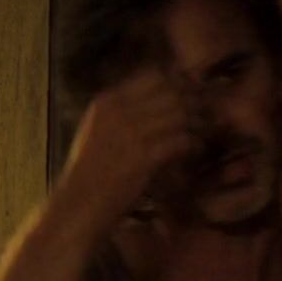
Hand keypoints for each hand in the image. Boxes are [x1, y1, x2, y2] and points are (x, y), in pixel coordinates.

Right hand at [53, 68, 197, 237]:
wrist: (78, 205)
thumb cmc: (88, 173)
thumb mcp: (97, 131)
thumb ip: (121, 113)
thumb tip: (154, 104)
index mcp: (107, 101)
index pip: (154, 76)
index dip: (177, 84)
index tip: (190, 96)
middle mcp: (119, 111)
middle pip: (171, 92)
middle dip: (192, 102)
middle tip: (203, 115)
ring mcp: (131, 132)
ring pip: (180, 114)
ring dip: (196, 123)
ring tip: (201, 133)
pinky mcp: (144, 157)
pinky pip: (181, 140)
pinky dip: (193, 144)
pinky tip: (194, 151)